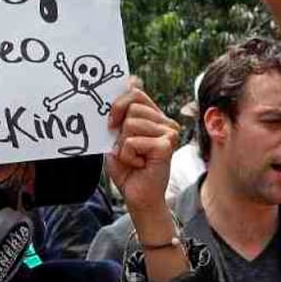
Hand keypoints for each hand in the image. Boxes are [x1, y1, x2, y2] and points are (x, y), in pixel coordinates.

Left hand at [105, 80, 181, 237]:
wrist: (138, 198)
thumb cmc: (128, 169)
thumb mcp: (118, 139)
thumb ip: (119, 117)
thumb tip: (126, 84)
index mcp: (155, 117)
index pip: (136, 93)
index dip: (119, 103)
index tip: (111, 121)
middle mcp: (165, 122)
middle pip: (132, 108)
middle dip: (120, 131)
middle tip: (126, 149)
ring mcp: (169, 132)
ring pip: (131, 124)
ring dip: (123, 146)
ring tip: (134, 158)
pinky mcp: (166, 145)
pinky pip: (132, 141)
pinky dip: (128, 156)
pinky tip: (139, 164)